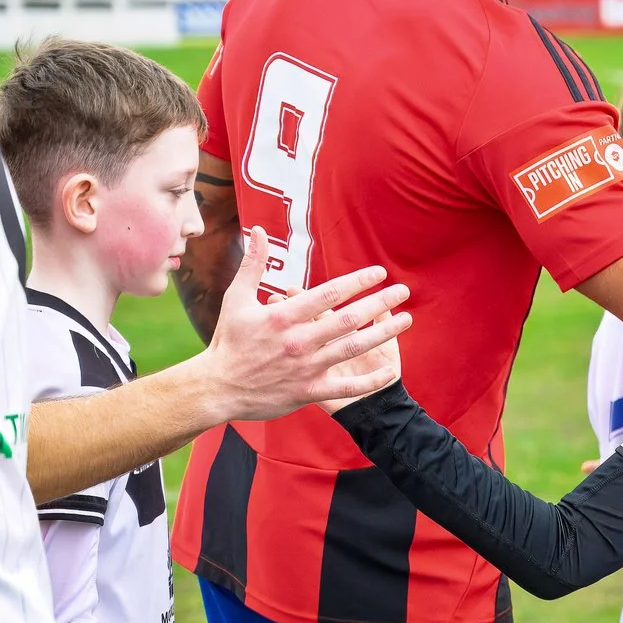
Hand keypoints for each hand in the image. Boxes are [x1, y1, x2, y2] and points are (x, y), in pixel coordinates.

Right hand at [206, 230, 413, 421]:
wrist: (216, 388)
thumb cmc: (228, 341)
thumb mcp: (236, 298)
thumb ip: (252, 264)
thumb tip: (257, 230)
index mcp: (283, 317)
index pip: (328, 294)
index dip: (357, 281)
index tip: (379, 272)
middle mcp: (299, 341)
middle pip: (348, 319)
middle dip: (380, 303)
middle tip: (403, 291)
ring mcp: (306, 368)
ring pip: (353, 349)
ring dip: (383, 334)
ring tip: (406, 320)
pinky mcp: (309, 392)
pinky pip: (346, 388)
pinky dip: (370, 381)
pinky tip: (390, 370)